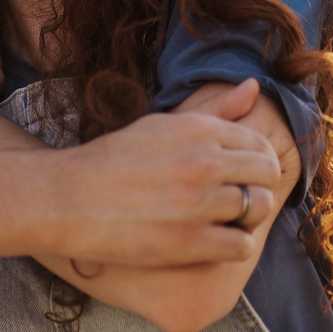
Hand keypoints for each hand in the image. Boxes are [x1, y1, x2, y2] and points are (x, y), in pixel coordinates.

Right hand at [38, 78, 292, 331]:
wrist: (65, 199)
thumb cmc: (111, 161)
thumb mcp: (161, 124)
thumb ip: (213, 109)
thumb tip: (255, 85)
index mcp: (197, 129)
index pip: (259, 144)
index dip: (256, 164)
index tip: (239, 177)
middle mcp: (202, 161)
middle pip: (268, 174)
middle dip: (260, 188)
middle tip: (238, 201)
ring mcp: (198, 202)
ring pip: (259, 208)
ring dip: (248, 218)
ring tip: (224, 222)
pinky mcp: (189, 241)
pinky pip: (242, 245)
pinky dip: (234, 246)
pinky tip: (212, 242)